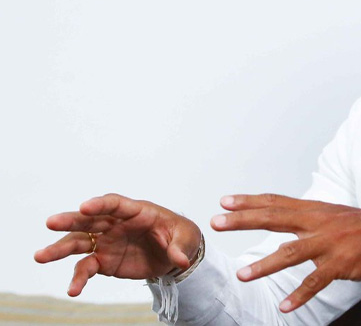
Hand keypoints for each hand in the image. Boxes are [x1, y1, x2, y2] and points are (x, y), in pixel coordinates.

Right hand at [34, 194, 201, 296]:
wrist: (174, 253)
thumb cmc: (179, 236)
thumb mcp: (186, 238)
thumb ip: (179, 248)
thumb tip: (180, 260)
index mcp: (136, 211)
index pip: (115, 203)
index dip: (100, 204)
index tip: (85, 206)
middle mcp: (115, 224)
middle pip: (89, 219)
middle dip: (70, 220)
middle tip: (50, 222)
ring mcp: (106, 242)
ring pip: (79, 242)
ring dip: (60, 249)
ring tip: (40, 256)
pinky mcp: (103, 261)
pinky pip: (86, 268)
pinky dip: (78, 278)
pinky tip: (73, 290)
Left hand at [211, 194, 360, 312]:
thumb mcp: (334, 215)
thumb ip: (308, 220)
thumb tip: (283, 227)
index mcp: (315, 210)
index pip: (276, 202)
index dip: (250, 201)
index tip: (225, 200)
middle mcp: (319, 222)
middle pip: (275, 218)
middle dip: (244, 220)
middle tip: (217, 222)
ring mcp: (329, 243)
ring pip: (291, 253)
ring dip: (265, 265)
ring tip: (243, 275)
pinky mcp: (341, 264)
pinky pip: (316, 281)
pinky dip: (300, 295)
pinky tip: (285, 307)